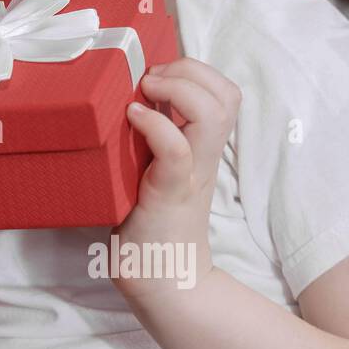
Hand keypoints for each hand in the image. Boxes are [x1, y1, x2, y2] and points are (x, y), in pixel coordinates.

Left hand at [110, 57, 240, 302]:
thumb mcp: (151, 168)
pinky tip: (133, 117)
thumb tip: (121, 98)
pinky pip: (176, 150)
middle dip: (191, 69)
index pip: (224, 92)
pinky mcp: (169, 192)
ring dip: (180, 89)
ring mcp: (190, 173)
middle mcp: (202, 156)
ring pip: (214, 113)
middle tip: (152, 78)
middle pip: (228, 94)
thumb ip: (149, 138)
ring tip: (145, 92)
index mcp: (200, 147)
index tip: (156, 74)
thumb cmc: (147, 221)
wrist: (159, 279)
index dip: (196, 70)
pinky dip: (156, 125)